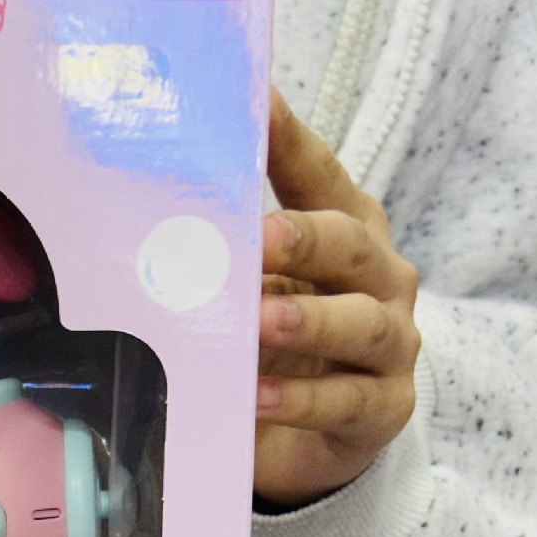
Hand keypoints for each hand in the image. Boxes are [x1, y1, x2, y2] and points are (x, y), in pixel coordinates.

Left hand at [255, 91, 421, 508]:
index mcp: (348, 231)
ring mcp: (392, 344)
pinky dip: (301, 400)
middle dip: (304, 239)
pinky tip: (258, 398)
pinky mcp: (385, 409)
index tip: (257, 102)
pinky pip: (346, 401)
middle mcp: (380, 278)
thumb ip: (225, 254)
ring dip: (308, 321)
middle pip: (349, 246)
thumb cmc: (280, 345)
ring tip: (259, 325)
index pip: (319, 177)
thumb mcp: (253, 290)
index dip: (289, 141)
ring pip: (360, 325)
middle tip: (258, 240)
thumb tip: (144, 209)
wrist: (313, 435)